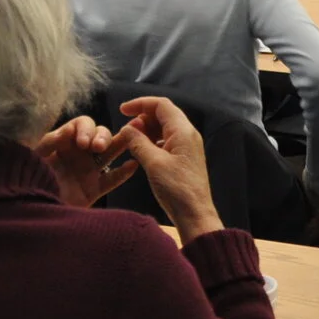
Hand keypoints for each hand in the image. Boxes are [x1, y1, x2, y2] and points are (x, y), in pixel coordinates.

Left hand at [34, 115, 136, 208]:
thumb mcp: (34, 156)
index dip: (86, 129)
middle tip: (98, 148)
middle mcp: (77, 153)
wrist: (29, 210)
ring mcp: (87, 171)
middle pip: (99, 135)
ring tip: (132, 140)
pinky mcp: (93, 190)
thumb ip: (50, 141)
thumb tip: (70, 128)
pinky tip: (133, 165)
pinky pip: (112, 179)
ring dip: (120, 145)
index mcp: (63, 142)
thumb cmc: (27, 180)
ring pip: (109, 153)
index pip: (82, 125)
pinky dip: (123, 173)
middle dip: (103, 136)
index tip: (83, 142)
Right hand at [116, 96, 221, 238]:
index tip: (122, 109)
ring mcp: (188, 146)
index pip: (161, 105)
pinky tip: (142, 151)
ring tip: (131, 141)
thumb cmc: (177, 190)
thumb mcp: (153, 163)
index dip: (140, 103)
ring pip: (164, 128)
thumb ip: (138, 142)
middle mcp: (188, 134)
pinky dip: (152, 141)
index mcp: (183, 131)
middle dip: (143, 117)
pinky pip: (167, 141)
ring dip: (147, 130)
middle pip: (163, 114)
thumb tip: (127, 128)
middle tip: (126, 129)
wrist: (195, 215)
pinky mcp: (185, 158)